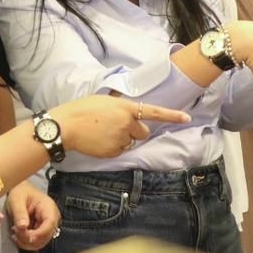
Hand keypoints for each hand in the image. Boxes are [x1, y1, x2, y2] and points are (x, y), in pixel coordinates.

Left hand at [6, 183, 60, 250]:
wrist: (19, 192)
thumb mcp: (16, 200)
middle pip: (46, 236)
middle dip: (29, 238)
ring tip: (15, 232)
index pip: (49, 225)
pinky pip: (36, 242)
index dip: (38, 234)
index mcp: (49, 207)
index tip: (25, 235)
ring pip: (41, 242)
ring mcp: (47, 226)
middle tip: (15, 231)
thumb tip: (23, 226)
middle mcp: (52, 218)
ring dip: (26, 242)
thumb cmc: (20, 193)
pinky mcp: (41, 231)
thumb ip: (20, 213)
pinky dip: (26, 242)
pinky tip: (18, 235)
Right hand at [52, 96, 188, 158]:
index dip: (172, 116)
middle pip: (143, 132)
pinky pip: (120, 151)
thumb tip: (128, 111)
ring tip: (103, 133)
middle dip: (135, 131)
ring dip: (122, 139)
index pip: (154, 112)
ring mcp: (121, 139)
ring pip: (130, 142)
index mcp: (126, 108)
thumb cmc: (81, 109)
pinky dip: (113, 147)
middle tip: (116, 127)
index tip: (187, 118)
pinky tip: (99, 141)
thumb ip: (120, 106)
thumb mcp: (103, 100)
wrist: (66, 126)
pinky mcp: (114, 151)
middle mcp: (127, 124)